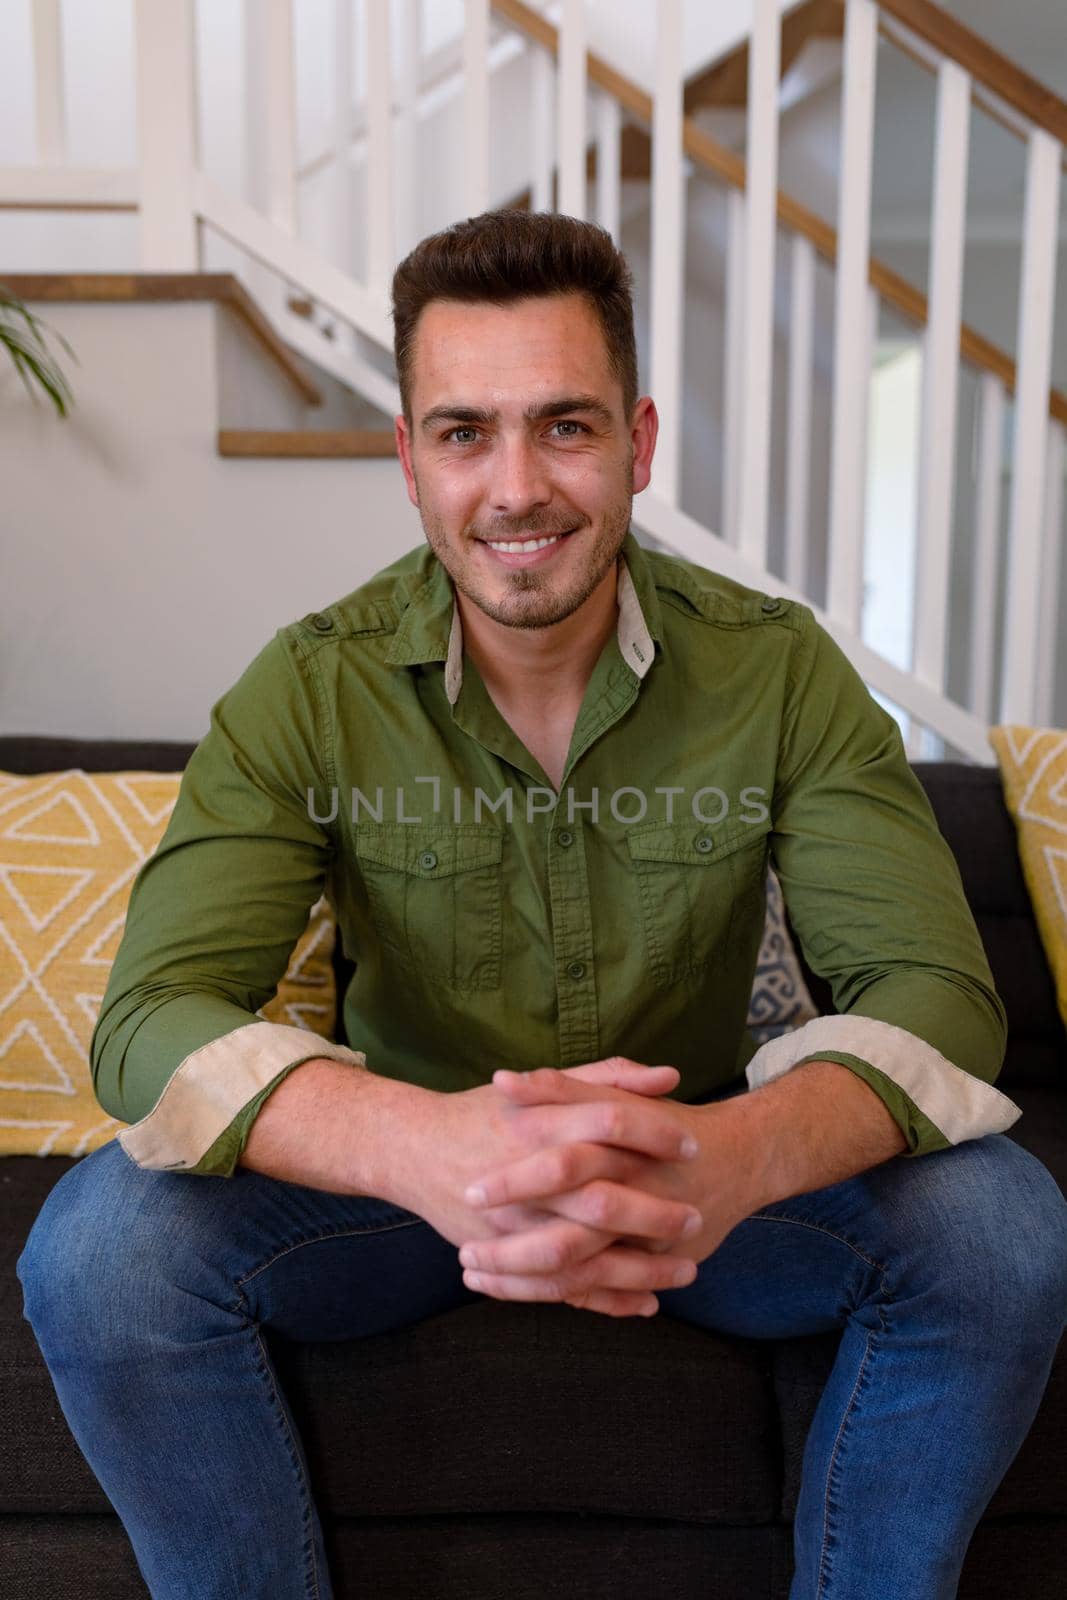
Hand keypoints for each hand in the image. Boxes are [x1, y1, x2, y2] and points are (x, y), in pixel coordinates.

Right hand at [397, 1058, 705, 1318]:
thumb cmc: (485, 1113)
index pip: (608, 1123)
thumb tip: (669, 1075)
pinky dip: (605, 1301)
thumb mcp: (543, 1088)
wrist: (415, 1150)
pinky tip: (645, 1303)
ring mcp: (514, 1223)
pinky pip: (558, 1289)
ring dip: (639, 1271)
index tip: (692, 1147)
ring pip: (584, 1255)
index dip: (655, 1135)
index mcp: (541, 1124)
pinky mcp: (503, 1256)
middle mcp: (528, 1175)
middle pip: (601, 1199)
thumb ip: (605, 1078)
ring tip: (686, 1273)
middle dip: (654, 1215)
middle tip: (696, 1219)